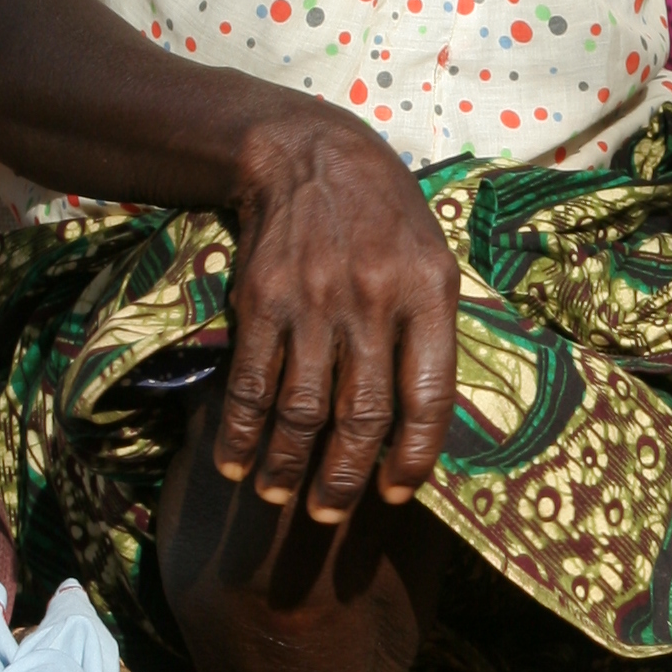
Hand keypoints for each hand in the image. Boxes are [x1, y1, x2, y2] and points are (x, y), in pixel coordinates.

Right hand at [215, 108, 459, 520]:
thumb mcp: (434, 259)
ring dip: (288, 466)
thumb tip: (428, 422)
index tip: (396, 495)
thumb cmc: (385, 218)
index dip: (413, 458)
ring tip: (280, 498)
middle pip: (360, 415)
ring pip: (301, 409)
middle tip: (329, 516)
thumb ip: (433, 333)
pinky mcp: (262, 301)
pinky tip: (237, 462)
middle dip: (344, 479)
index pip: (428, 398)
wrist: (309, 155)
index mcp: (428, 294)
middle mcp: (372, 301)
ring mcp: (313, 302)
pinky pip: (252, 382)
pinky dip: (242, 431)